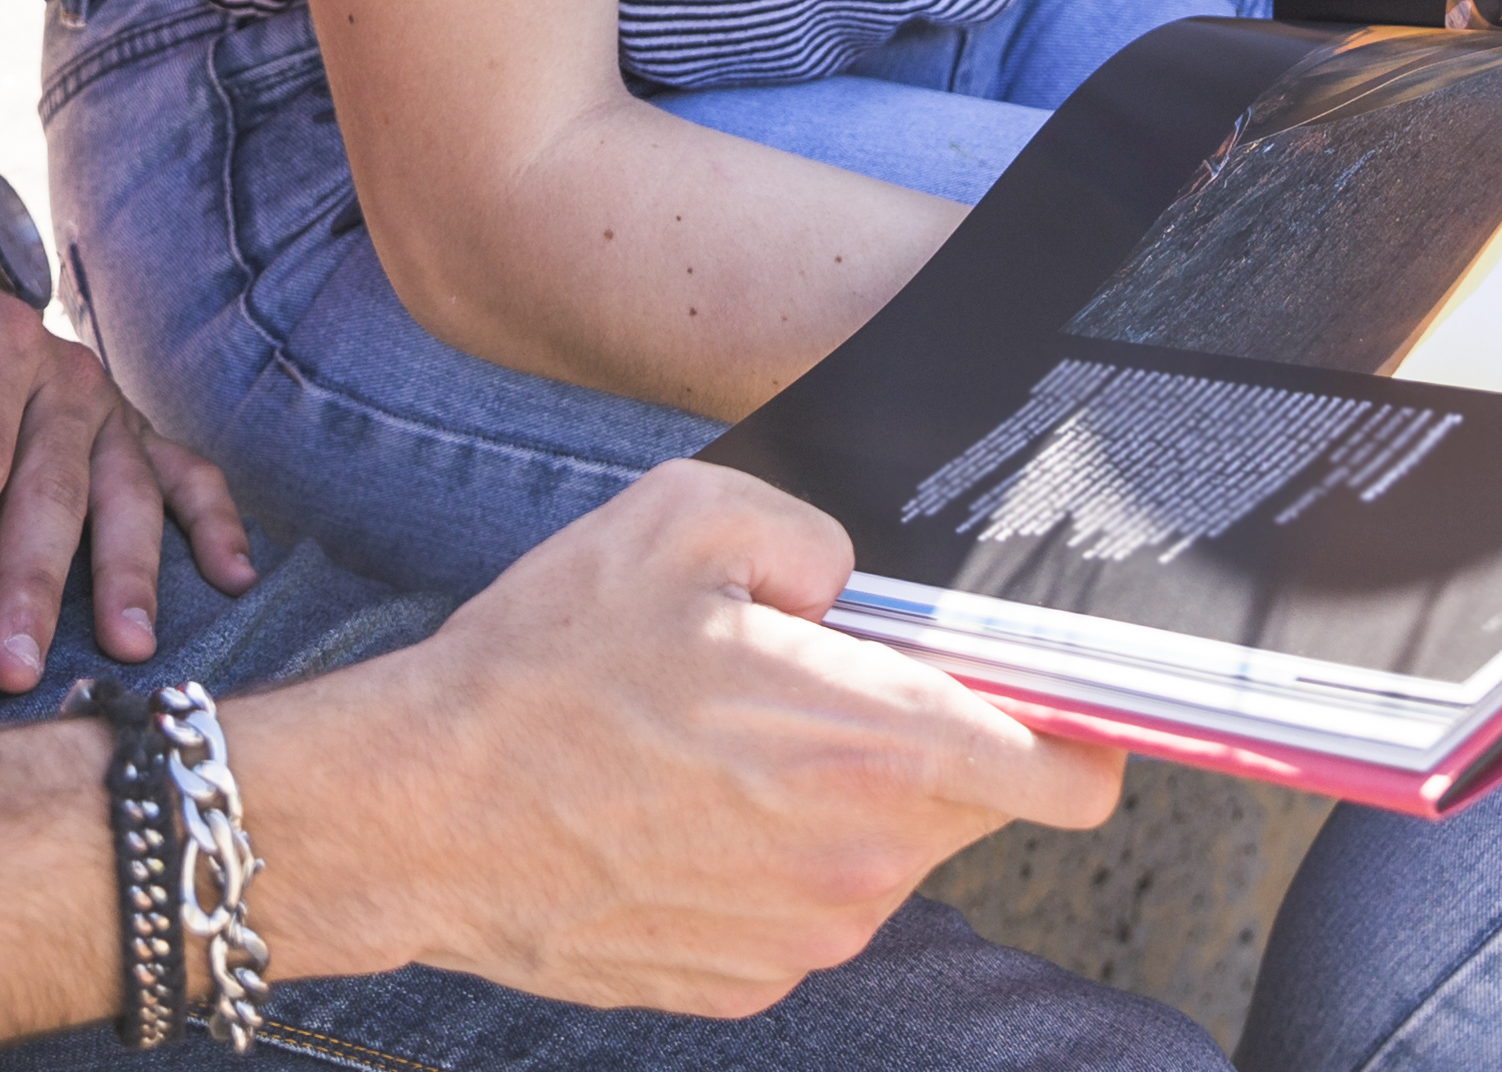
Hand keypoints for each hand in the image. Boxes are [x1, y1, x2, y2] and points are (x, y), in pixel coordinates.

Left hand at [0, 234, 253, 693]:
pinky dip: (214, 521)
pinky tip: (232, 578)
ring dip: (130, 570)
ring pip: (127, 489)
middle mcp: (58, 371)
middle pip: (54, 485)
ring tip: (127, 646)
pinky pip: (182, 470)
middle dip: (36, 582)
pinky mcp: (122, 427)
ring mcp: (101, 402)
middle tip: (14, 668)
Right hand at [235, 460, 1119, 1012]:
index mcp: (868, 744)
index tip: (1070, 707)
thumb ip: (815, 534)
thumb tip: (859, 584)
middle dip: (921, 746)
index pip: (1064, 772)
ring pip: (880, 856)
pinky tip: (682, 813)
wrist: (416, 813)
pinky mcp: (743, 981)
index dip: (1084, 735)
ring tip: (718, 749)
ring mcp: (802, 936)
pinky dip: (770, 861)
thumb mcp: (684, 519)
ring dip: (836, 804)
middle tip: (812, 691)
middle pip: (965, 804)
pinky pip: (804, 907)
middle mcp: (857, 860)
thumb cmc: (544, 666)